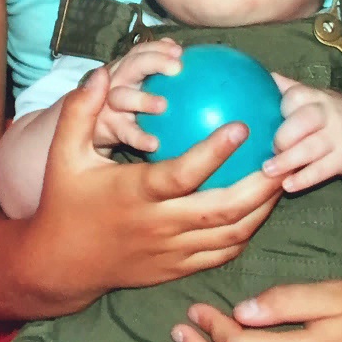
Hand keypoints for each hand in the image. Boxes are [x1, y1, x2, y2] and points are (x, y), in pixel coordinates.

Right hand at [23, 67, 284, 299]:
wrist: (60, 266)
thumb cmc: (64, 202)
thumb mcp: (63, 155)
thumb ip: (81, 112)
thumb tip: (100, 73)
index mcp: (134, 195)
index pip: (182, 174)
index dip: (214, 152)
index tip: (242, 125)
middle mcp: (158, 226)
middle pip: (222, 210)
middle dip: (259, 186)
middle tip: (281, 157)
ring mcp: (171, 252)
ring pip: (230, 235)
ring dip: (261, 209)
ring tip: (280, 180)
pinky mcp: (177, 269)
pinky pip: (221, 254)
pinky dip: (245, 233)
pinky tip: (259, 210)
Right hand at [97, 38, 183, 152]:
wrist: (92, 129)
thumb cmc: (129, 104)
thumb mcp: (141, 85)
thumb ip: (159, 71)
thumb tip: (182, 55)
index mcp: (127, 68)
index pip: (141, 51)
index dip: (158, 47)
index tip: (179, 51)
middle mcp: (116, 81)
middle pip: (133, 65)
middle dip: (154, 62)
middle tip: (177, 68)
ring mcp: (109, 104)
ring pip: (122, 97)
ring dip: (142, 99)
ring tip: (163, 105)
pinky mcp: (107, 127)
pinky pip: (125, 132)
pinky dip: (138, 137)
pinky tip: (155, 143)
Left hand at [260, 72, 341, 192]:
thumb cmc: (337, 118)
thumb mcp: (319, 99)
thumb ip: (294, 90)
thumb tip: (266, 76)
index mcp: (318, 97)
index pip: (296, 95)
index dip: (281, 106)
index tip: (264, 120)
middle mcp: (330, 113)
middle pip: (304, 120)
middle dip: (283, 136)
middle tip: (269, 149)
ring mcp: (339, 137)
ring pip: (311, 148)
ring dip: (288, 160)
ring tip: (268, 170)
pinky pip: (322, 170)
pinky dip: (304, 178)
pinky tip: (287, 185)